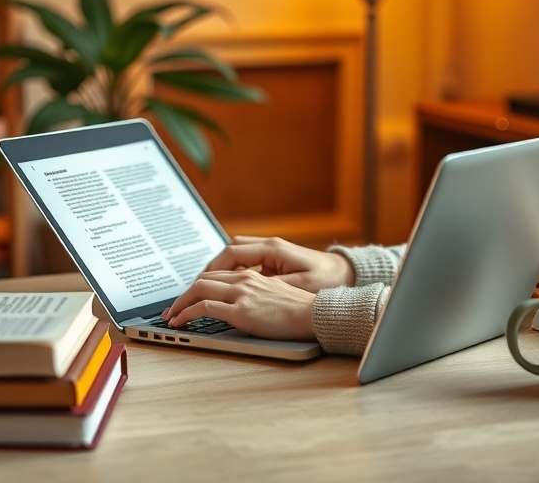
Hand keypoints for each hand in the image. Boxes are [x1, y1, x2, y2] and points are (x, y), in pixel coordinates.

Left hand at [162, 270, 315, 340]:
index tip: (187, 299)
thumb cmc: (300, 310)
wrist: (314, 315)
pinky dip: (187, 313)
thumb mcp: (275, 294)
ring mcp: (241, 294)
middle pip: (203, 280)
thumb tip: (243, 307)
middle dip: (182, 295)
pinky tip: (180, 322)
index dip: (197, 287)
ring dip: (179, 304)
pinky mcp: (240, 311)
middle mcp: (243, 280)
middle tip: (171, 308)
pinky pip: (204, 309)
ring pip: (198, 290)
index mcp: (252, 276)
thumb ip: (257, 295)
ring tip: (170, 317)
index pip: (215, 276)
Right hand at [204, 236, 354, 292]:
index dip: (212, 270)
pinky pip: (244, 263)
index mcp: (273, 249)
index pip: (231, 253)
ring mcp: (270, 253)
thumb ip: (273, 285)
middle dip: (208, 271)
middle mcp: (268, 247)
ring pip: (234, 257)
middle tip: (192, 290)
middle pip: (227, 253)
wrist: (347, 273)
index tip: (197, 285)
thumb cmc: (328, 279)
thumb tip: (246, 289)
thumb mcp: (301, 285)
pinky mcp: (273, 262)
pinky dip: (230, 273)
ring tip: (201, 290)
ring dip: (218, 271)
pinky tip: (223, 288)